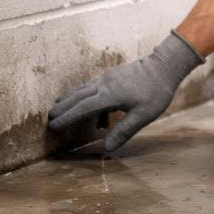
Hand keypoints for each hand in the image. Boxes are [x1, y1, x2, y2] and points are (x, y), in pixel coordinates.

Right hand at [47, 31, 203, 151]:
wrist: (165, 65)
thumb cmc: (156, 92)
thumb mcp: (143, 116)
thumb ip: (124, 131)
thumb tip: (107, 148)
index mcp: (109, 96)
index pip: (82, 108)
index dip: (66, 118)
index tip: (53, 125)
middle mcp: (103, 84)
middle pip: (76, 96)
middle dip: (62, 108)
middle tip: (49, 118)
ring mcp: (107, 78)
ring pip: (82, 89)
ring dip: (70, 99)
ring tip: (59, 109)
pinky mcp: (112, 75)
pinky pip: (92, 87)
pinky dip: (86, 97)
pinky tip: (96, 114)